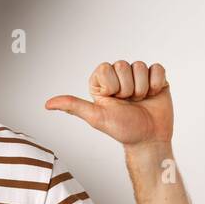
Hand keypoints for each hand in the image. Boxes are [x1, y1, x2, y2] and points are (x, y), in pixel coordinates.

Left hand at [45, 60, 171, 147]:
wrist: (149, 139)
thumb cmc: (122, 129)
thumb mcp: (96, 117)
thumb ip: (73, 106)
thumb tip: (47, 104)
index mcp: (102, 82)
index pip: (106, 67)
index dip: (112, 86)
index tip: (113, 101)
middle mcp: (119, 77)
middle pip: (124, 65)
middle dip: (128, 89)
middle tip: (128, 103)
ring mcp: (138, 76)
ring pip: (140, 67)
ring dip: (142, 88)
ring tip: (140, 101)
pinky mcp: (156, 78)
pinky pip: (157, 68)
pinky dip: (156, 84)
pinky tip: (152, 96)